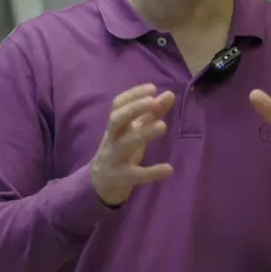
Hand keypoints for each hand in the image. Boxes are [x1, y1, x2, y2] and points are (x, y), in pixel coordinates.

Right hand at [90, 83, 175, 206]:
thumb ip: (151, 114)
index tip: (152, 88)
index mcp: (115, 126)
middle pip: (116, 120)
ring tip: (163, 126)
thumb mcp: (133, 131)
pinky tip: (168, 169)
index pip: (118, 105)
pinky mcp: (120, 177)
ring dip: (143, 133)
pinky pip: (135, 174)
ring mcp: (114, 158)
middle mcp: (112, 139)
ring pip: (125, 143)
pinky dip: (152, 172)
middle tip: (153, 101)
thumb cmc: (120, 150)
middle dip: (133, 109)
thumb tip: (169, 94)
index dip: (133, 95)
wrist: (100, 183)